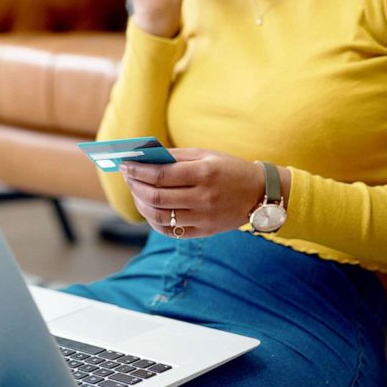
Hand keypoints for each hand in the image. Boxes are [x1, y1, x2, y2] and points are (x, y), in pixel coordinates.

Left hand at [119, 148, 264, 238]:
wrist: (260, 193)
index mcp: (204, 173)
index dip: (138, 171)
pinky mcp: (204, 231)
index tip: (125, 165)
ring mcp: (203, 217)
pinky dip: (154, 221)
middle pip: (156, 197)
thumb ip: (175, 156)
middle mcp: (203, 198)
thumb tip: (144, 157)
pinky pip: (171, 231)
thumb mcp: (206, 155)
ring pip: (160, 216)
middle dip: (135, 186)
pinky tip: (149, 209)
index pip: (160, 175)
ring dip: (141, 204)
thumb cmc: (229, 169)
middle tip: (128, 177)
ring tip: (136, 192)